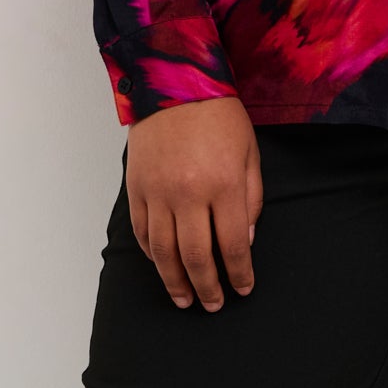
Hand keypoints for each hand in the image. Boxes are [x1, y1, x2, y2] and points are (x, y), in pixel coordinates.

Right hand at [126, 96, 263, 310]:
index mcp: (223, 184)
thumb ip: (251, 198)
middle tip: (214, 305)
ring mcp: (158, 192)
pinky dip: (152, 255)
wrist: (174, 82)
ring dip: (175, 281)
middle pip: (196, 257)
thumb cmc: (220, 115)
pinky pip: (143, 232)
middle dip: (207, 287)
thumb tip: (245, 241)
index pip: (232, 244)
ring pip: (164, 252)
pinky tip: (162, 266)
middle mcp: (189, 193)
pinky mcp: (136, 188)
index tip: (243, 288)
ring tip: (185, 300)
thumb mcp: (250, 152)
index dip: (239, 273)